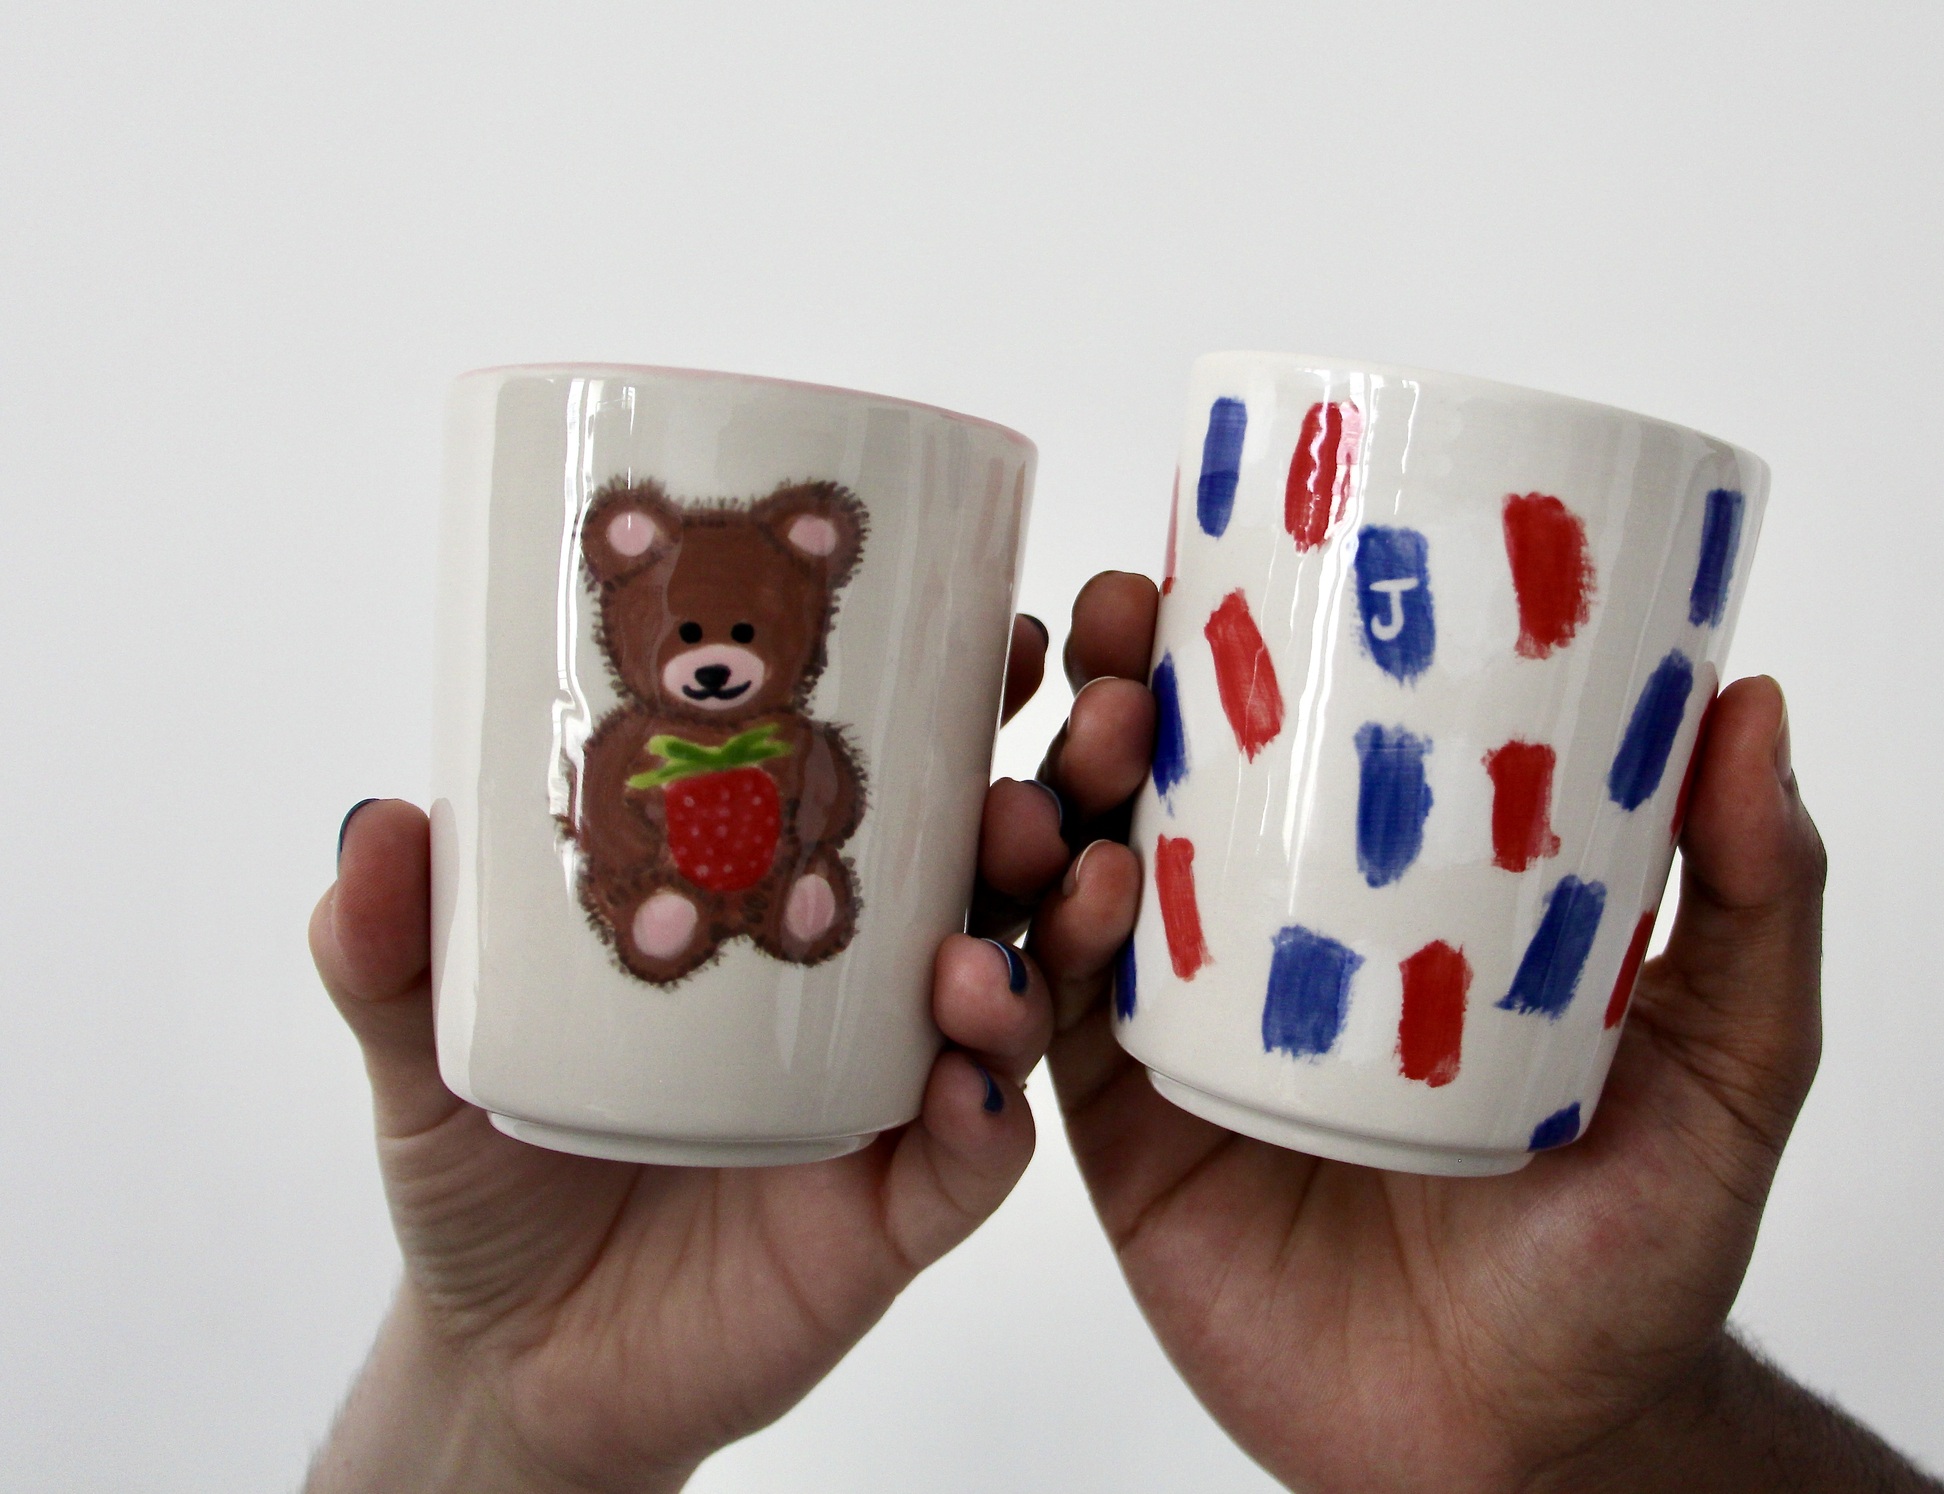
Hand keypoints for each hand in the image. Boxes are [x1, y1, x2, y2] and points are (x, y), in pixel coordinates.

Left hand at [306, 615, 1073, 1493]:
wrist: (518, 1363)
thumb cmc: (493, 1176)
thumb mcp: (428, 1046)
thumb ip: (392, 947)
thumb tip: (373, 827)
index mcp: (786, 912)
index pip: (901, 789)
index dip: (965, 712)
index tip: (993, 642)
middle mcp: (863, 991)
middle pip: (992, 880)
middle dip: (1042, 821)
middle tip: (1029, 792)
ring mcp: (889, 1099)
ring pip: (1010, 1007)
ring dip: (1031, 960)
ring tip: (986, 949)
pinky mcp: (893, 1216)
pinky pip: (972, 1163)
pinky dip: (987, 1119)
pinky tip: (967, 1085)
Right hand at [1034, 574, 1943, 1492]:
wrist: (1526, 1450)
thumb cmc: (1634, 1255)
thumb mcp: (1729, 1065)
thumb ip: (1757, 901)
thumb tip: (1752, 703)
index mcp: (1402, 900)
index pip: (1310, 737)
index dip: (1251, 633)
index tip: (1224, 548)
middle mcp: (1283, 947)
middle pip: (1172, 785)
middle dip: (1127, 691)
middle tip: (1128, 639)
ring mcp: (1199, 1034)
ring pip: (1091, 880)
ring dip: (1059, 792)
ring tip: (1085, 753)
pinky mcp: (1133, 1133)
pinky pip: (1058, 1026)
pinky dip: (1039, 948)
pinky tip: (1061, 897)